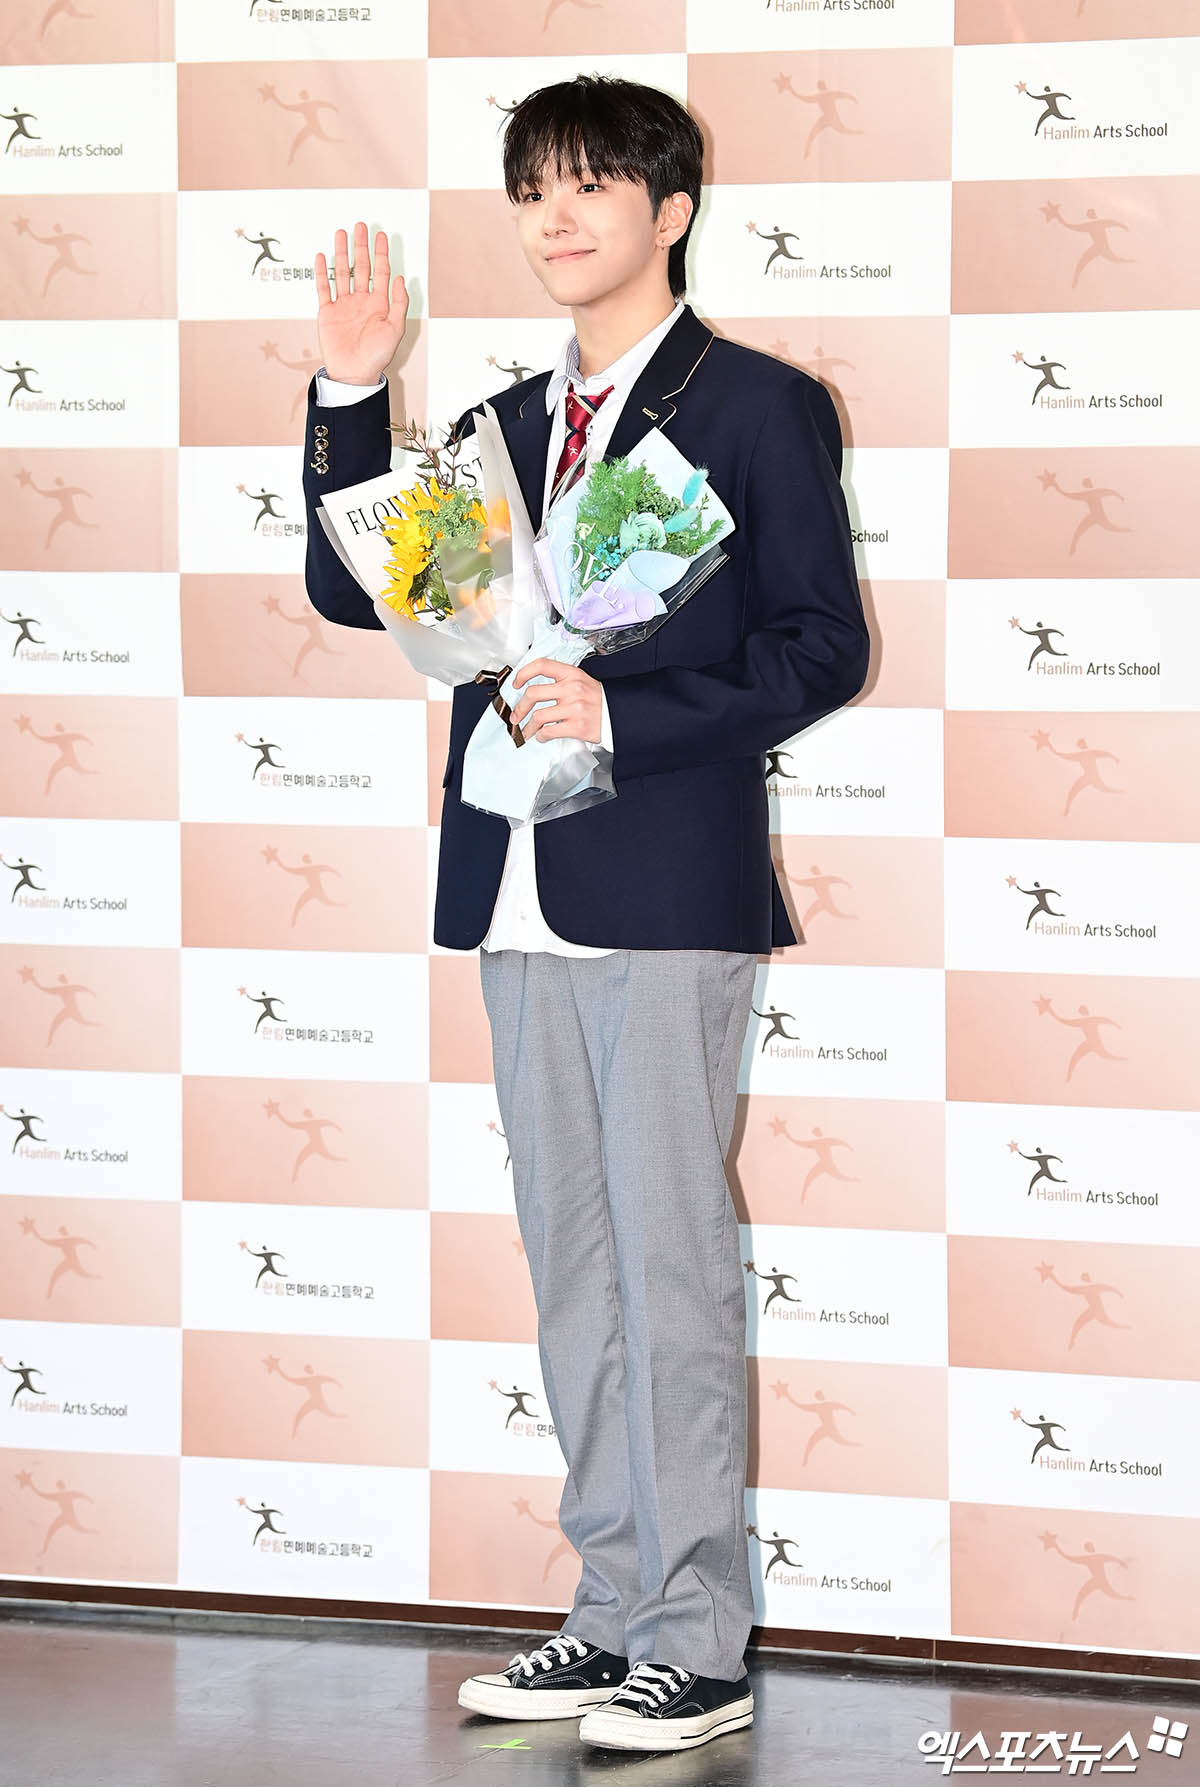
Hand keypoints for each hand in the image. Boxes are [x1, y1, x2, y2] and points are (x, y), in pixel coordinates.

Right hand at [314, 221, 408, 384]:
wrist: (353, 373)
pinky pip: (324, 288)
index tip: (380, 236)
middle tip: (361, 226)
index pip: (381, 272)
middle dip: (361, 246)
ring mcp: (344, 305)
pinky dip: (322, 272)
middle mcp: (361, 301)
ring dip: (342, 253)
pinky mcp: (328, 312)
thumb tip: (399, 277)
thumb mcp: (395, 329)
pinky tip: (322, 256)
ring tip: (341, 234)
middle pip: (361, 267)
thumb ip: (398, 302)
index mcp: (379, 304)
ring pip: (342, 272)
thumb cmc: (376, 356)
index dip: (381, 253)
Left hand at [510, 659, 601, 743]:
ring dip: (528, 727)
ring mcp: (574, 708)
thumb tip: (534, 691)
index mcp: (572, 674)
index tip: (516, 683)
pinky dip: (540, 736)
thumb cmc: (598, 700)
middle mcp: (572, 688)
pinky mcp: (577, 726)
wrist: (619, 716)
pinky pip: (548, 731)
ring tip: (527, 731)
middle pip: (533, 693)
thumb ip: (560, 681)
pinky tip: (542, 736)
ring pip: (538, 716)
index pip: (541, 665)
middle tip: (516, 716)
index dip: (523, 673)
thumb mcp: (581, 681)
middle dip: (519, 707)